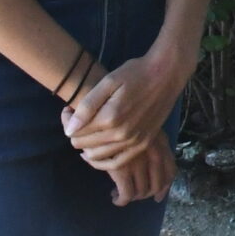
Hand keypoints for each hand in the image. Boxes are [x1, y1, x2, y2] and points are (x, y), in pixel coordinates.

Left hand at [63, 46, 190, 167]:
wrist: (167, 74)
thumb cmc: (135, 73)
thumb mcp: (108, 82)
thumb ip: (88, 106)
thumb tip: (69, 130)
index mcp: (110, 118)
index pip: (75, 133)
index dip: (68, 122)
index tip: (68, 110)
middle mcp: (121, 135)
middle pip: (84, 146)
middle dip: (76, 134)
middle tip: (77, 119)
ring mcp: (134, 142)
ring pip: (98, 156)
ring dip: (87, 147)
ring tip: (88, 131)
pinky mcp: (144, 144)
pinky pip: (118, 162)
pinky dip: (104, 161)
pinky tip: (97, 153)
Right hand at [103, 129, 175, 206]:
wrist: (100, 121)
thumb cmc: (120, 124)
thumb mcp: (143, 129)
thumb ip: (153, 146)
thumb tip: (156, 173)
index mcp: (161, 142)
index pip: (170, 171)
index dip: (165, 188)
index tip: (157, 197)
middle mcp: (154, 152)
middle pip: (157, 184)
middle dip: (146, 194)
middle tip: (135, 196)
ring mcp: (139, 161)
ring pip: (142, 191)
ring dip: (133, 198)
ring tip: (121, 195)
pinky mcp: (122, 169)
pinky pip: (127, 194)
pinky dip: (121, 200)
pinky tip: (115, 198)